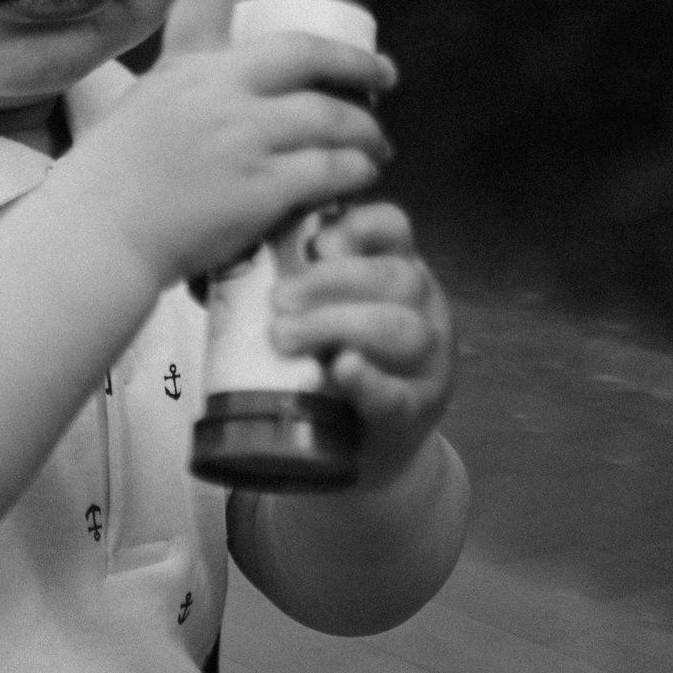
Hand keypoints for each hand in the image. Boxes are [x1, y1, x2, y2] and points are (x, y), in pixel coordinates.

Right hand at [52, 0, 397, 285]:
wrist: (94, 240)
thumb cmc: (107, 193)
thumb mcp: (130, 119)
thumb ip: (180, 105)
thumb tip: (221, 110)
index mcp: (180, 72)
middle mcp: (213, 93)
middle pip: (307, 54)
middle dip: (358, 64)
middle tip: (384, 78)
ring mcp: (239, 138)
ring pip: (334, 117)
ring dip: (367, 133)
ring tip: (376, 148)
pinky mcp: (260, 186)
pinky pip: (333, 168)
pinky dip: (356, 172)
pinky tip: (361, 178)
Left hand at [270, 200, 455, 488]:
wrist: (358, 446)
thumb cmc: (331, 360)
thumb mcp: (326, 308)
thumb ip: (301, 277)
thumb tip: (243, 249)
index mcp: (400, 271)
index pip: (393, 229)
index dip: (357, 226)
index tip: (315, 241)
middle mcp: (425, 309)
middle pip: (394, 278)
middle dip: (331, 281)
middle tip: (278, 299)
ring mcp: (429, 362)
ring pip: (401, 329)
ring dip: (338, 325)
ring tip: (283, 336)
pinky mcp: (417, 412)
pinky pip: (398, 394)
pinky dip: (367, 381)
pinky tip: (341, 370)